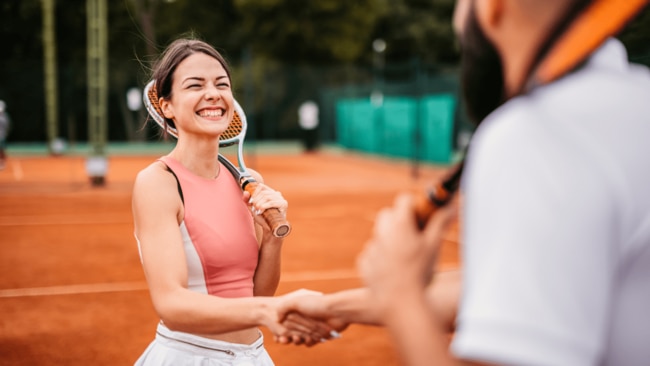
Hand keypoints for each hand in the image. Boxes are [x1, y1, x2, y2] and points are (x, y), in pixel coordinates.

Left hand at [243, 183, 287, 230]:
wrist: (269, 228)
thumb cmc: (262, 217)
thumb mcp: (252, 208)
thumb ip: (247, 200)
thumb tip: (246, 192)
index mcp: (270, 192)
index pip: (261, 186)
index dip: (254, 193)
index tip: (251, 202)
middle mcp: (277, 194)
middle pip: (263, 193)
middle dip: (256, 200)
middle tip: (254, 208)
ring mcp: (281, 198)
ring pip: (267, 197)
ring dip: (260, 204)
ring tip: (258, 210)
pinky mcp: (283, 204)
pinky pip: (272, 202)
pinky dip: (265, 206)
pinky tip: (261, 211)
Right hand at [276, 292, 348, 345]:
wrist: (338, 311)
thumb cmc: (317, 304)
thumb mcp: (297, 301)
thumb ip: (284, 307)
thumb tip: (277, 318)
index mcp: (300, 310)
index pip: (288, 321)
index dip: (283, 326)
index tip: (280, 328)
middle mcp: (306, 318)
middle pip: (293, 330)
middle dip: (289, 335)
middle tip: (287, 337)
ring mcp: (314, 327)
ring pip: (301, 337)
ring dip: (297, 340)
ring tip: (295, 339)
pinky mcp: (320, 335)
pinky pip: (311, 341)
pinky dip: (308, 342)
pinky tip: (308, 340)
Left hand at [357, 193, 456, 315]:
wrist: (401, 303)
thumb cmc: (420, 273)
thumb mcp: (433, 246)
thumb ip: (440, 223)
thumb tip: (452, 206)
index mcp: (399, 224)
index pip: (404, 200)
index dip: (414, 205)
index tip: (421, 216)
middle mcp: (381, 232)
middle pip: (387, 214)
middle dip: (399, 220)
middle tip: (414, 235)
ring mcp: (371, 248)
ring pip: (379, 235)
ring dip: (389, 240)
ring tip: (405, 258)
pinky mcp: (364, 263)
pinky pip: (372, 253)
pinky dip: (381, 257)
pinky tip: (393, 271)